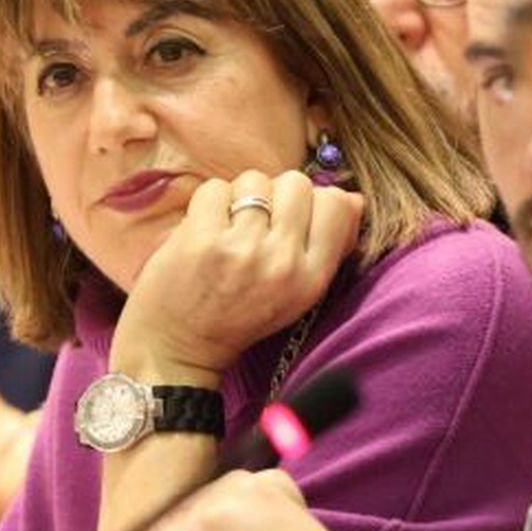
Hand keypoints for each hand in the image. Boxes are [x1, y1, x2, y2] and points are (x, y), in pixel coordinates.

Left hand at [114, 170, 364, 382]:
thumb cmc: (237, 317)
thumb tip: (355, 199)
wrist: (177, 350)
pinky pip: (216, 188)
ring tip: (228, 229)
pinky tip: (203, 231)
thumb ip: (328, 247)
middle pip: (296, 183)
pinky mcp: (202, 240)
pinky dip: (207, 204)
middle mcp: (283, 264)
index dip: (314, 202)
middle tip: (255, 225)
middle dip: (275, 195)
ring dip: (239, 197)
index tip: (292, 220)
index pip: (338, 204)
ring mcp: (242, 250)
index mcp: (311, 280)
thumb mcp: (296, 294)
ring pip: (256, 180)